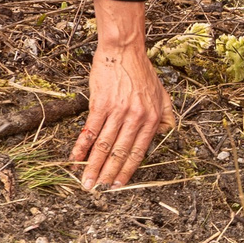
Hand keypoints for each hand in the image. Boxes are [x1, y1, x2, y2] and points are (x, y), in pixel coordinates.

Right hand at [71, 0, 174, 188]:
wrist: (124, 51)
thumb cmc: (143, 72)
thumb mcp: (163, 95)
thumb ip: (167, 116)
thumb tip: (168, 133)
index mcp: (152, 119)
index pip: (138, 151)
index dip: (127, 170)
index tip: (118, 185)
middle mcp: (136, 118)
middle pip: (119, 152)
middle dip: (107, 174)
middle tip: (97, 191)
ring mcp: (117, 111)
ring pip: (104, 145)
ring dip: (93, 166)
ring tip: (85, 182)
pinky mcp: (100, 103)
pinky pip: (90, 130)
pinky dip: (81, 146)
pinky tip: (75, 159)